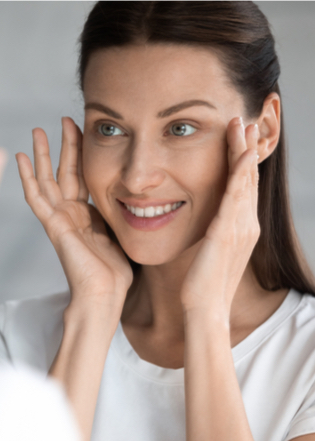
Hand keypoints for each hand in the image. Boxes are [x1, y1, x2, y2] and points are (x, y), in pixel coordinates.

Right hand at [16, 117, 131, 304]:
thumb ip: (119, 213)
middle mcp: (71, 214)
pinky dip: (27, 177)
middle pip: (64, 172)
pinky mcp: (52, 225)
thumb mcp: (121, 233)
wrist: (105, 294)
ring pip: (46, 180)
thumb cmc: (116, 272)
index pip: (83, 176)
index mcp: (88, 215)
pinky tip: (20, 157)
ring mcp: (59, 219)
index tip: (83, 129)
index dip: (82, 153)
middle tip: (62, 120)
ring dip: (41, 156)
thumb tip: (139, 197)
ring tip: (36, 131)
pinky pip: (36, 197)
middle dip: (63, 146)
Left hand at [181, 117, 259, 317]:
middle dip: (245, 149)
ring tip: (242, 125)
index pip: (242, 189)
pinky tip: (241, 153)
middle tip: (244, 122)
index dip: (241, 163)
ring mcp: (240, 227)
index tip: (238, 141)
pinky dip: (240, 172)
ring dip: (243, 151)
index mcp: (241, 229)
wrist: (206, 308)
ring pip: (244, 181)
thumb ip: (213, 236)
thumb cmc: (203, 285)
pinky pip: (236, 195)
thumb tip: (207, 227)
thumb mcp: (211, 254)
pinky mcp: (228, 231)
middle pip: (247, 178)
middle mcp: (246, 224)